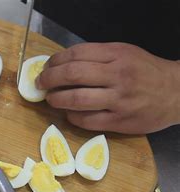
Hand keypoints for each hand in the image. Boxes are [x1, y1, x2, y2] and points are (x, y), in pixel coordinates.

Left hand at [36, 42, 179, 133]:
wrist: (177, 93)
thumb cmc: (145, 72)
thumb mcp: (124, 54)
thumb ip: (97, 56)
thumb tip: (61, 64)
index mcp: (117, 55)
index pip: (76, 54)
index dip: (55, 61)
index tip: (46, 67)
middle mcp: (117, 76)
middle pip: (72, 74)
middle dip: (49, 79)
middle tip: (41, 83)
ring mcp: (118, 100)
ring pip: (76, 99)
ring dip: (56, 99)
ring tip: (50, 99)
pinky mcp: (119, 121)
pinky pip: (86, 120)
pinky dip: (71, 116)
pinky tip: (68, 113)